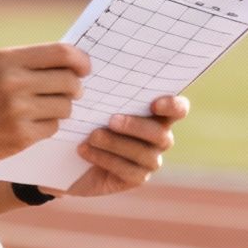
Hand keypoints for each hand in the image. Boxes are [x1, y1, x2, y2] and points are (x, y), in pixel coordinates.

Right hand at [0, 43, 90, 164]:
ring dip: (60, 108)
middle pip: (69, 80)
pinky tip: (31, 125)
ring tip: (43, 109)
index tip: (84, 69)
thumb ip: (28, 62)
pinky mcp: (20, 136)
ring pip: (65, 106)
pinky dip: (48, 126)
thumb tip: (71, 61)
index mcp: (7, 59)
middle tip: (69, 92)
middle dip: (74, 87)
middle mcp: (13, 82)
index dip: (80, 60)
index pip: (62, 53)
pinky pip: (53, 127)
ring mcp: (17, 110)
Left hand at [58, 94, 189, 197]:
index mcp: (156, 114)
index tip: (154, 104)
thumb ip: (108, 90)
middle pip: (161, 134)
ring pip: (144, 154)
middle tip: (111, 120)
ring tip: (92, 136)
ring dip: (116, 143)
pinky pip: (129, 171)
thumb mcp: (95, 102)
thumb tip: (104, 70)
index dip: (173, 106)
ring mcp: (150, 160)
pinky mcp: (136, 178)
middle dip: (136, 126)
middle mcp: (159, 137)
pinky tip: (84, 150)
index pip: (179, 109)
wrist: (68, 152)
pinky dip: (106, 159)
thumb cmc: (86, 118)